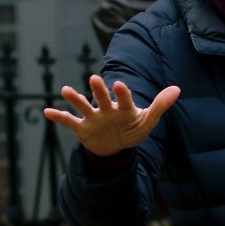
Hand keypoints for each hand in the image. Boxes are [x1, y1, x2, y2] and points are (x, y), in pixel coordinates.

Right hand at [43, 74, 180, 156]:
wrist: (117, 147)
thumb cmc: (134, 130)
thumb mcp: (148, 121)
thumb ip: (161, 105)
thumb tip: (177, 89)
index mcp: (124, 107)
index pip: (124, 99)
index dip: (122, 93)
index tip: (120, 83)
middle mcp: (107, 109)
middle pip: (102, 99)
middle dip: (99, 90)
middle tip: (94, 78)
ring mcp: (93, 118)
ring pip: (83, 107)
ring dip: (75, 99)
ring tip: (65, 90)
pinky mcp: (82, 128)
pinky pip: (69, 121)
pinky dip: (58, 117)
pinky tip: (47, 111)